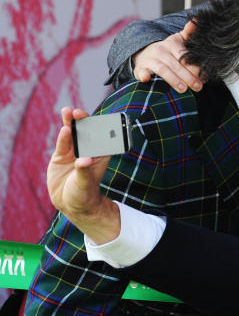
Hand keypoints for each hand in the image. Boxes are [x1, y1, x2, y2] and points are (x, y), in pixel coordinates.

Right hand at [47, 107, 119, 243]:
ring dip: (70, 123)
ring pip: (72, 135)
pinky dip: (63, 136)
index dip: (98, 126)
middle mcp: (87, 150)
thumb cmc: (84, 193)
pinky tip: (64, 129)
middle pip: (85, 132)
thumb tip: (83, 161)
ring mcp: (73, 152)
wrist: (71, 203)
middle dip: (82, 120)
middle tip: (78, 112)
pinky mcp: (61, 157)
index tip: (95, 119)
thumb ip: (83, 171)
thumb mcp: (85, 183)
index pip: (100, 136)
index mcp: (99, 154)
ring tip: (68, 112)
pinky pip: (62, 144)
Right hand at [132, 21, 202, 92]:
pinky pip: (141, 72)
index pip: (184, 56)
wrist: (143, 53)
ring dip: (173, 80)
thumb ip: (189, 32)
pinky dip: (144, 75)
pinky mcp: (140, 69)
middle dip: (188, 77)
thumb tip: (198, 19)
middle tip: (198, 86)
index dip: (195, 67)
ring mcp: (149, 60)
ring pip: (163, 70)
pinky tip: (147, 79)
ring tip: (184, 89)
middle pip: (176, 65)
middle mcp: (160, 51)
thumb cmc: (166, 50)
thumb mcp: (178, 40)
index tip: (204, 77)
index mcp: (171, 45)